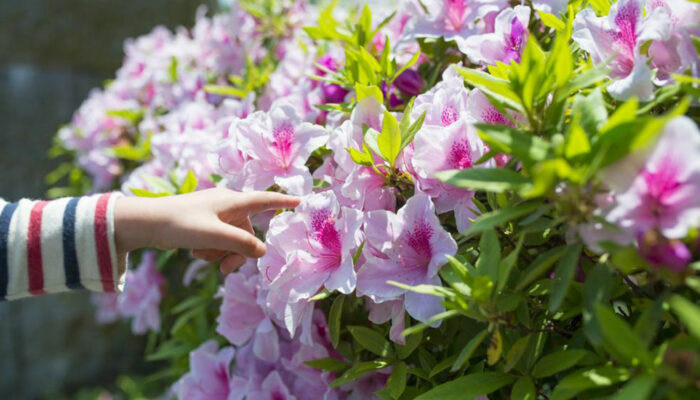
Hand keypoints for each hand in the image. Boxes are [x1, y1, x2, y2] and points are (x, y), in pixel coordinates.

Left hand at [114, 188, 299, 272]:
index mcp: (232, 201)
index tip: (303, 201)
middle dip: (239, 251)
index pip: (265, 200)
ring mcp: (214, 215)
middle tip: (226, 269)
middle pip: (247, 231)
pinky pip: (218, 240)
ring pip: (232, 239)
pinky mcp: (203, 224)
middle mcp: (226, 206)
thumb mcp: (214, 236)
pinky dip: (211, 249)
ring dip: (222, 252)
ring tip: (204, 257)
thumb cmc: (180, 224)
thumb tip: (262, 252)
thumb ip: (241, 244)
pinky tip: (196, 253)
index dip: (284, 202)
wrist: (145, 223)